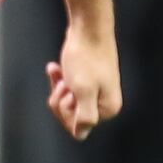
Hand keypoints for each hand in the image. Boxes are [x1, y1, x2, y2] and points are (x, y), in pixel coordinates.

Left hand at [46, 23, 122, 141]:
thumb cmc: (85, 58)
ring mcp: (95, 89)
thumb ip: (84, 116)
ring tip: (63, 73)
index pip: (78, 128)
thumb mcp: (83, 90)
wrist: (88, 27)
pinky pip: (67, 87)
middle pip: (71, 116)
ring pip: (66, 101)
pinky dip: (59, 78)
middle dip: (61, 99)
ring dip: (59, 87)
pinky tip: (54, 67)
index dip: (67, 113)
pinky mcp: (86, 77)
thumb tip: (80, 135)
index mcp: (107, 109)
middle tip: (66, 82)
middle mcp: (104, 102)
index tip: (69, 93)